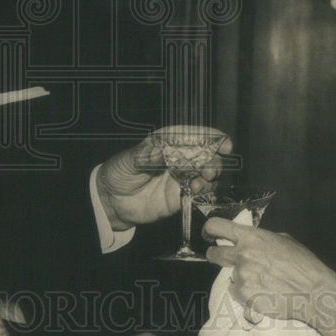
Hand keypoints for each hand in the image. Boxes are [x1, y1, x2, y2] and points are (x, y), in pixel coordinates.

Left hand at [96, 126, 232, 229]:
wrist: (112, 201)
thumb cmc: (118, 172)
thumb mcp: (128, 161)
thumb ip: (145, 157)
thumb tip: (160, 153)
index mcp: (168, 142)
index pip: (193, 135)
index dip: (211, 137)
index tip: (224, 143)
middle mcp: (179, 158)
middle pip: (206, 154)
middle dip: (214, 159)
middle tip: (210, 169)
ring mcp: (182, 177)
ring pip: (208, 173)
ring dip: (211, 176)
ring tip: (203, 180)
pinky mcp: (181, 195)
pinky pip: (201, 192)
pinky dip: (205, 191)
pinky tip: (197, 190)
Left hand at [203, 217, 335, 335]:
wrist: (314, 292)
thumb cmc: (303, 264)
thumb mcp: (284, 240)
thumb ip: (262, 238)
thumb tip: (252, 240)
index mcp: (251, 237)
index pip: (216, 226)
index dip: (209, 230)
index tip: (208, 235)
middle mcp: (241, 255)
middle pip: (213, 254)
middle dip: (216, 256)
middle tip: (226, 260)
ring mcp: (241, 277)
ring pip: (230, 276)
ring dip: (241, 278)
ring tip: (263, 281)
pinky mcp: (244, 297)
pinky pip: (238, 293)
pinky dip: (246, 294)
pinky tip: (264, 293)